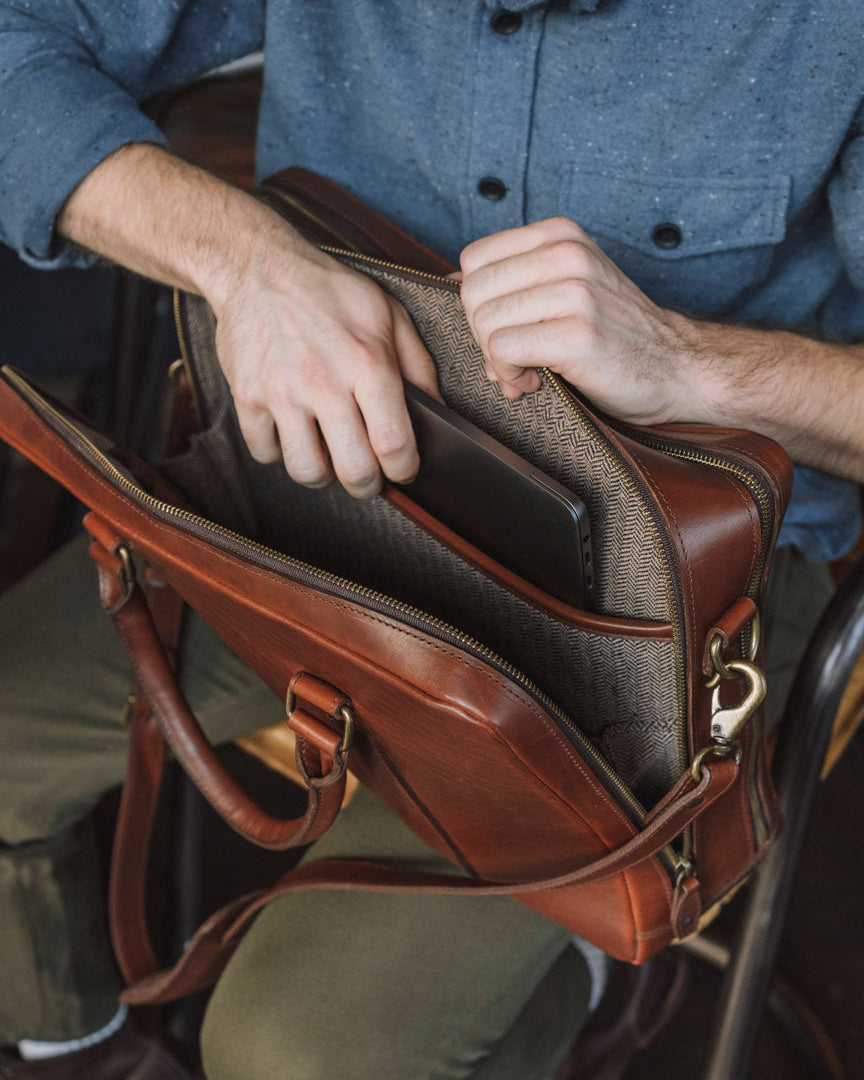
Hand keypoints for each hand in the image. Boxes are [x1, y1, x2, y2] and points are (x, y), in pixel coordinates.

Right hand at [214, 231, 438, 498]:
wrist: (256, 267)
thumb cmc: (328, 290)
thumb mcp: (388, 314)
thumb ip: (418, 365)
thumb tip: (438, 410)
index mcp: (367, 362)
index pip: (394, 443)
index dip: (405, 469)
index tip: (404, 469)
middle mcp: (324, 382)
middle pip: (354, 470)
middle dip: (368, 484)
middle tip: (368, 475)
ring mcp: (282, 392)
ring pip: (307, 471)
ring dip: (324, 474)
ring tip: (329, 457)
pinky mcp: (247, 397)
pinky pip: (265, 453)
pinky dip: (281, 453)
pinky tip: (293, 434)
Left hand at [459, 217, 699, 424]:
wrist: (678, 368)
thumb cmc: (616, 334)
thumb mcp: (569, 285)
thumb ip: (518, 279)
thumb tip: (452, 283)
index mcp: (560, 234)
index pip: (475, 261)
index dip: (479, 304)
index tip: (508, 329)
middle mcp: (566, 253)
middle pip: (473, 292)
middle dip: (481, 334)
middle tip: (514, 357)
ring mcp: (574, 291)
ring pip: (484, 323)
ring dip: (496, 360)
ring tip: (528, 371)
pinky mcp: (576, 333)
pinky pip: (502, 350)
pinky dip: (508, 374)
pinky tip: (533, 381)